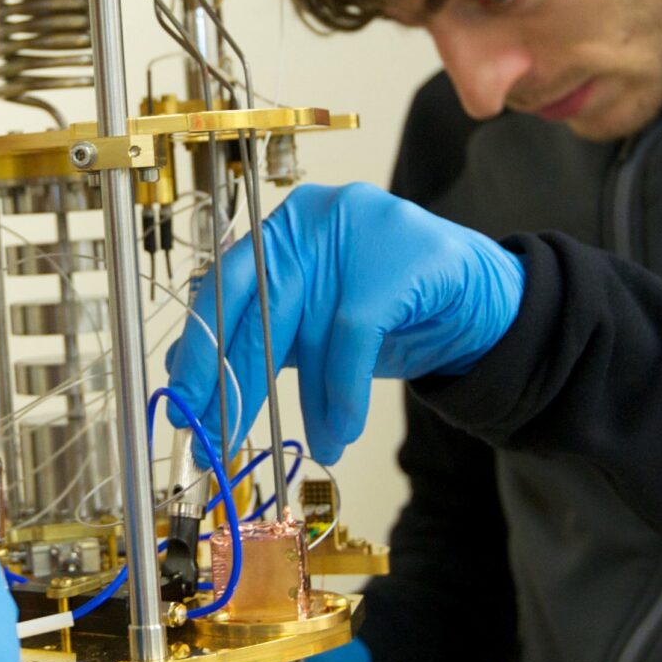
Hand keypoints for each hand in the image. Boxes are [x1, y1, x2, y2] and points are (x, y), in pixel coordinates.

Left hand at [166, 181, 522, 462]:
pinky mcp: (398, 254)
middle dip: (235, 380)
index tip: (183, 403)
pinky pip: (354, 334)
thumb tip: (187, 373)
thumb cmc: (390, 308)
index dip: (199, 350)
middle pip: (258, 306)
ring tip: (319, 444)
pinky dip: (345, 390)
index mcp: (280, 230)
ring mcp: (356, 227)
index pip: (223, 288)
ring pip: (309, 325)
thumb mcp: (316, 323)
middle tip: (218, 433)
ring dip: (310, 401)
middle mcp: (310, 217)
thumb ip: (261, 338)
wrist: (478, 297)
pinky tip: (345, 426)